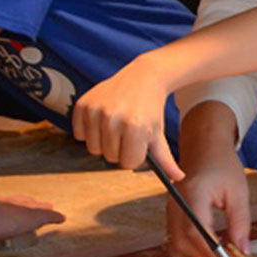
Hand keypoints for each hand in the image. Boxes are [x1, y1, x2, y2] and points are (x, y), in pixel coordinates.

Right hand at [74, 58, 176, 173]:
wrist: (142, 77)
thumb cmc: (151, 108)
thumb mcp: (159, 133)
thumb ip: (166, 160)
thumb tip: (177, 179)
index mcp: (135, 128)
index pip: (128, 163)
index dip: (135, 156)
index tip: (139, 143)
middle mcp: (113, 119)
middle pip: (110, 157)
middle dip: (120, 149)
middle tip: (128, 132)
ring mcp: (96, 111)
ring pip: (93, 149)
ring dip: (104, 142)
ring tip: (116, 126)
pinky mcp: (82, 105)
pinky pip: (79, 135)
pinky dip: (89, 131)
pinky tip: (102, 119)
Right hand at [165, 150, 249, 256]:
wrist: (204, 148)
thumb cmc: (223, 166)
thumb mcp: (239, 192)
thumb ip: (241, 223)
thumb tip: (243, 251)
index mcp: (193, 194)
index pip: (196, 232)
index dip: (211, 253)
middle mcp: (176, 204)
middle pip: (182, 243)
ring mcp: (170, 210)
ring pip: (175, 246)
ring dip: (197, 256)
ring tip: (221, 252)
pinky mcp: (170, 215)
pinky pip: (174, 240)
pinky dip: (190, 249)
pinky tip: (209, 245)